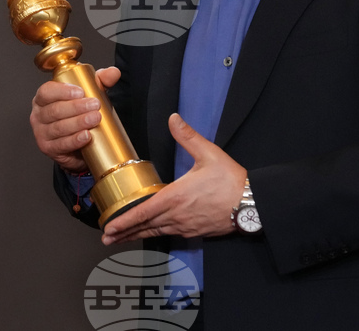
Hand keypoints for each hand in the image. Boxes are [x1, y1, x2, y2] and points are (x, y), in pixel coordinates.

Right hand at [29, 67, 120, 172]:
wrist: (80, 143)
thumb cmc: (79, 114)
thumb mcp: (89, 94)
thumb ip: (100, 81)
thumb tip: (113, 72)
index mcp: (43, 98)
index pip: (46, 91)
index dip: (62, 91)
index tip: (81, 92)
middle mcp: (38, 115)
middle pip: (55, 110)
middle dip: (76, 107)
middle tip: (95, 105)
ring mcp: (41, 133)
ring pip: (59, 127)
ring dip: (78, 123)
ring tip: (95, 119)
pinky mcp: (48, 148)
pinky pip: (61, 144)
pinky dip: (75, 140)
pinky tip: (86, 136)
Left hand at [102, 113, 246, 244]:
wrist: (252, 203)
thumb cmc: (231, 180)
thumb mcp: (208, 153)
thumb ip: (187, 136)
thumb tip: (173, 119)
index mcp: (175, 197)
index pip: (143, 212)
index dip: (124, 220)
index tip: (109, 227)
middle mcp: (177, 215)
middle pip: (145, 227)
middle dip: (124, 232)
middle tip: (106, 238)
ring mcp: (186, 226)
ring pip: (156, 232)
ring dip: (137, 236)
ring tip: (121, 239)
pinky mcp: (196, 231)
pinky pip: (170, 234)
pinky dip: (156, 234)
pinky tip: (153, 232)